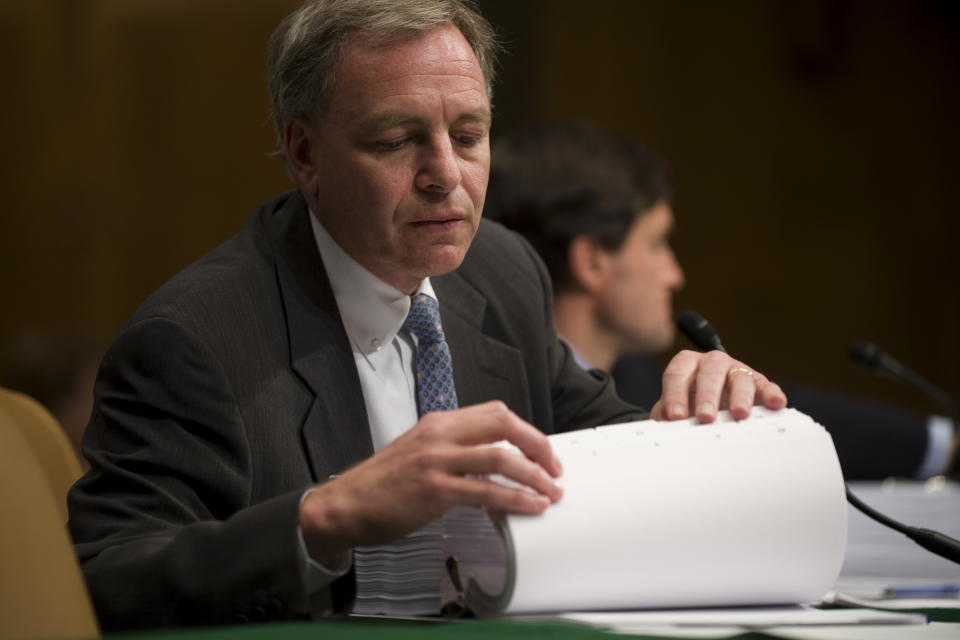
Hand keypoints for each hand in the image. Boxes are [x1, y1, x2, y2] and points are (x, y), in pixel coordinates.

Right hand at [299, 401, 561, 565]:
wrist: (345, 505)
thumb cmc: (383, 484)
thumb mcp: (420, 452)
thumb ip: (455, 450)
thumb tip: (495, 463)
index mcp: (439, 422)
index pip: (495, 413)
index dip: (526, 431)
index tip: (542, 453)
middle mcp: (440, 433)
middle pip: (505, 424)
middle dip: (538, 446)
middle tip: (555, 470)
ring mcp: (437, 460)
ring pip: (501, 457)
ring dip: (534, 476)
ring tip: (551, 492)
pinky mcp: (434, 489)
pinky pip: (486, 491)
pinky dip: (515, 498)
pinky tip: (530, 506)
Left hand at [650, 349, 786, 422]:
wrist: (711, 405)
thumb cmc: (689, 404)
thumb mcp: (674, 408)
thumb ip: (666, 413)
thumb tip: (666, 423)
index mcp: (686, 364)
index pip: (677, 375)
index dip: (675, 395)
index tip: (675, 416)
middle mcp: (711, 363)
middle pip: (709, 373)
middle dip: (707, 396)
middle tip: (705, 417)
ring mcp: (736, 370)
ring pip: (739, 378)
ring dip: (740, 397)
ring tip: (739, 414)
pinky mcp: (758, 382)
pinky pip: (766, 386)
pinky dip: (772, 394)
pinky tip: (776, 404)